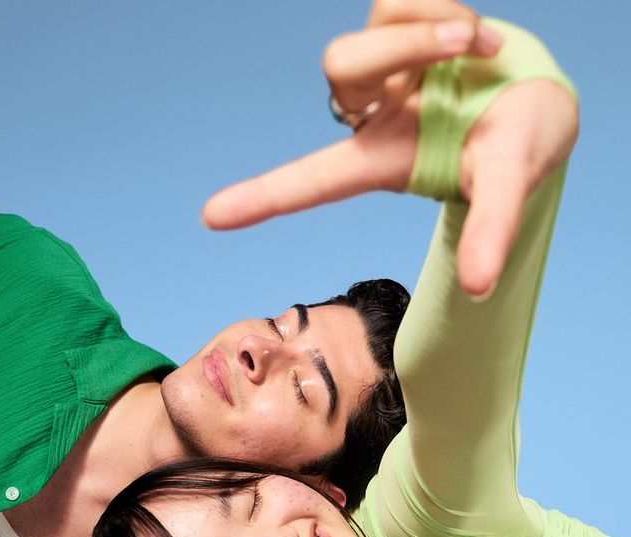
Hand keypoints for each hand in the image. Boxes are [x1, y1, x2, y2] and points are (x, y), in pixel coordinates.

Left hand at [202, 0, 577, 296]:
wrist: (545, 103)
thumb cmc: (518, 151)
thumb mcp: (509, 189)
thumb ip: (492, 232)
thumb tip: (479, 287)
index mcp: (381, 161)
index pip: (311, 180)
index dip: (264, 196)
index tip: (212, 217)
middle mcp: (371, 115)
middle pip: (341, 64)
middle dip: (406, 46)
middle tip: (473, 46)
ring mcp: (384, 69)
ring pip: (372, 23)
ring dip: (434, 23)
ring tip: (483, 45)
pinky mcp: (399, 27)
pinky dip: (444, 7)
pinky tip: (476, 37)